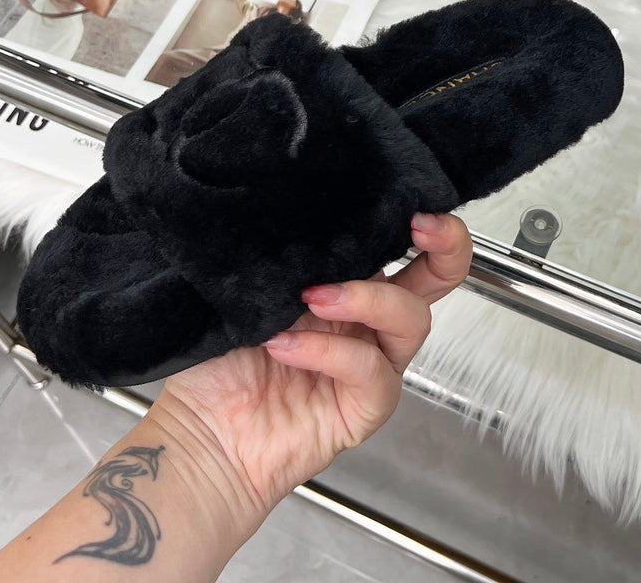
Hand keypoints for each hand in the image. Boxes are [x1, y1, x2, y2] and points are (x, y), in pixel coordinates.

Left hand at [148, 212, 471, 518]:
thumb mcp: (249, 290)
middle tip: (421, 227)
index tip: (414, 206)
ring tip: (313, 297)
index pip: (402, 246)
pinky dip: (330, 352)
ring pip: (411, 320)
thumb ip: (289, 257)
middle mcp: (367, 322)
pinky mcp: (362, 408)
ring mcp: (369, 364)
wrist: (194, 435)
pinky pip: (371, 372)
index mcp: (346, 284)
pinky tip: (286, 345)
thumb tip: (306, 211)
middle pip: (439, 279)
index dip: (426, 224)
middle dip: (446, 246)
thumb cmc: (216, 362)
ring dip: (367, 299)